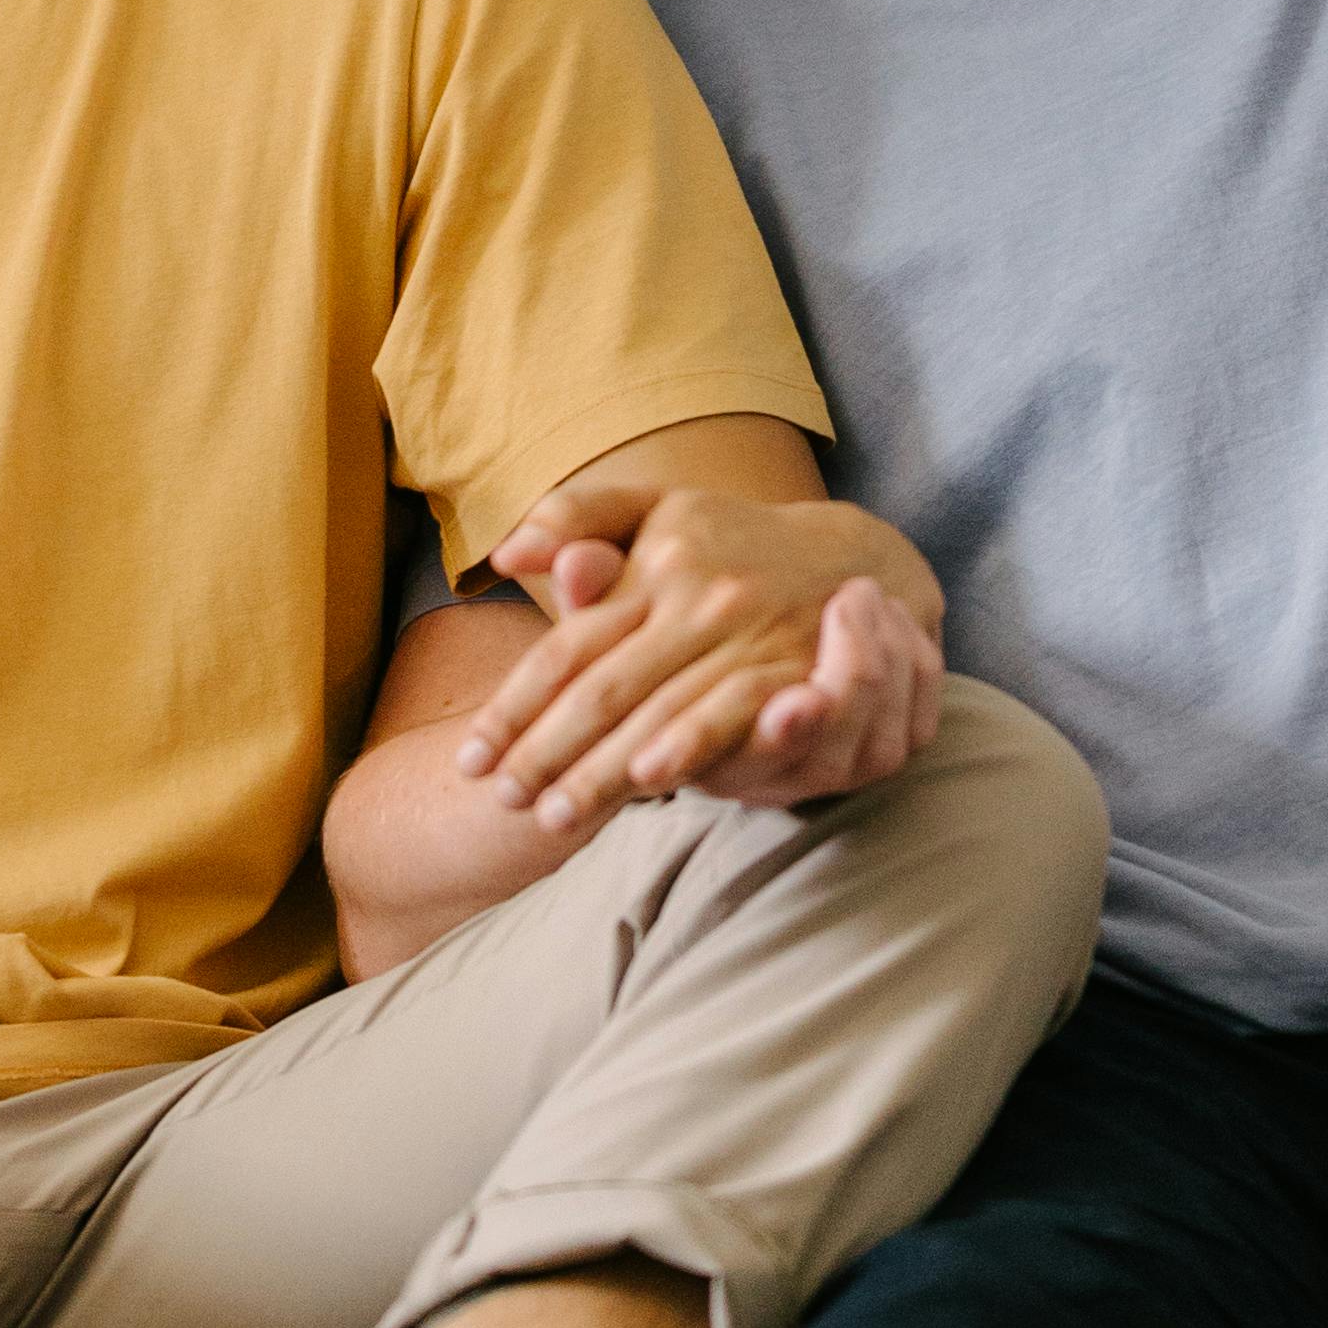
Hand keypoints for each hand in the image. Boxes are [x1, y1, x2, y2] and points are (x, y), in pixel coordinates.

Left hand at [454, 482, 946, 842]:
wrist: (856, 557)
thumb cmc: (733, 542)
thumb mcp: (660, 510)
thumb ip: (581, 517)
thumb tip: (509, 553)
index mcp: (655, 563)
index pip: (568, 646)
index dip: (515, 705)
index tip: (471, 757)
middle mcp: (697, 598)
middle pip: (602, 687)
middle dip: (547, 751)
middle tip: (501, 800)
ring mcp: (745, 634)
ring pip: (657, 711)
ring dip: (603, 770)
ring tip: (553, 817)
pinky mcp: (791, 667)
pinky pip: (730, 715)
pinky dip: (688, 749)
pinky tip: (649, 786)